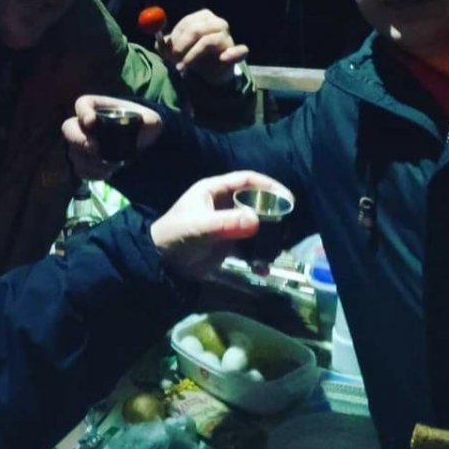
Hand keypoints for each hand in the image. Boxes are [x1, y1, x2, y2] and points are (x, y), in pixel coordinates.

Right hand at [62, 95, 162, 179]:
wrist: (142, 144)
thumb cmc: (143, 126)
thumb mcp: (150, 120)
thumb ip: (150, 121)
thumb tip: (147, 125)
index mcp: (97, 107)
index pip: (82, 104)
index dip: (83, 113)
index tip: (91, 122)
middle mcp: (84, 124)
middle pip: (68, 128)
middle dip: (78, 139)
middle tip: (94, 149)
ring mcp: (81, 143)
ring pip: (73, 152)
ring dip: (90, 162)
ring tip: (111, 167)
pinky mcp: (84, 161)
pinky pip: (79, 169)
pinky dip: (92, 174)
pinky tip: (107, 174)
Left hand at [149, 171, 291, 279]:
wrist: (160, 261)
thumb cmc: (176, 234)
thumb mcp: (200, 226)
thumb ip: (226, 223)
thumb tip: (256, 220)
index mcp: (213, 190)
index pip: (245, 180)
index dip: (267, 184)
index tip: (287, 196)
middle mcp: (221, 204)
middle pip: (253, 201)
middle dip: (271, 211)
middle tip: (287, 223)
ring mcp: (225, 224)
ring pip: (253, 224)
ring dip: (266, 235)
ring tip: (277, 247)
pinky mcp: (225, 243)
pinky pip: (247, 246)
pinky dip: (257, 255)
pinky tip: (262, 268)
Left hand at [157, 9, 248, 85]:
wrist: (213, 71)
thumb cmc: (193, 55)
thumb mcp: (177, 50)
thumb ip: (166, 45)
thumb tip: (158, 42)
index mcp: (203, 17)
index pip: (186, 23)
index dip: (174, 38)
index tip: (167, 51)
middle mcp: (217, 23)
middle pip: (196, 29)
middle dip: (181, 46)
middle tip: (173, 59)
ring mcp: (228, 37)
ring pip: (207, 42)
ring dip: (192, 56)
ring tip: (183, 67)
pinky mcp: (236, 52)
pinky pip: (239, 51)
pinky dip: (232, 54)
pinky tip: (223, 58)